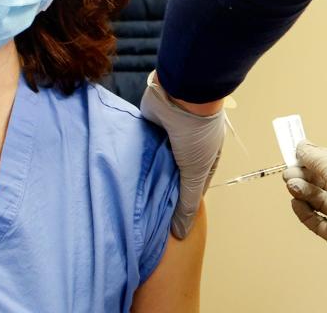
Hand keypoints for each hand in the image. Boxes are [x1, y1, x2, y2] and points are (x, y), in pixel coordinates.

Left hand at [140, 71, 224, 238]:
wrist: (181, 94)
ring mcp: (167, 137)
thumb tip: (181, 232)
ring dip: (145, 174)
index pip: (191, 188)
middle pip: (170, 175)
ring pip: (155, 162)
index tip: (165, 222)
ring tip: (129, 198)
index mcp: (204, 159)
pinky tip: (123, 174)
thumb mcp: (195, 172)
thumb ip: (187, 201)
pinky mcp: (149, 127)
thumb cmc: (197, 133)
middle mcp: (185, 149)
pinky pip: (141, 147)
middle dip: (159, 190)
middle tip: (143, 213)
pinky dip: (135, 157)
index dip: (180, 203)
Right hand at [283, 141, 326, 273]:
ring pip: (314, 198)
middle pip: (318, 179)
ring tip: (293, 188)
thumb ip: (318, 158)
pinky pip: (313, 219)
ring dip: (301, 190)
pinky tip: (296, 203)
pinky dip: (303, 210)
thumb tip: (303, 146)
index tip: (294, 155)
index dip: (311, 157)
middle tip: (288, 175)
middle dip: (302, 175)